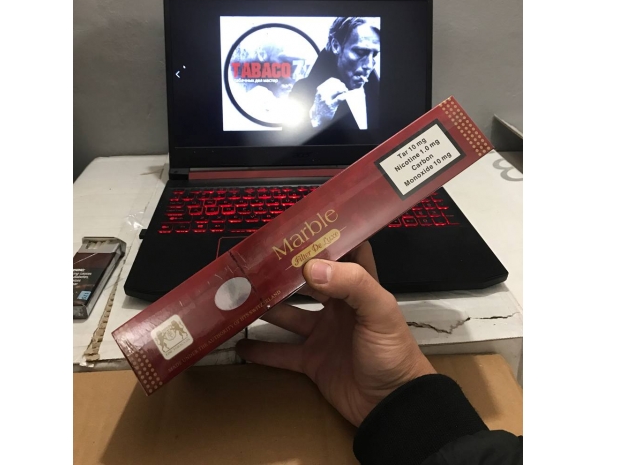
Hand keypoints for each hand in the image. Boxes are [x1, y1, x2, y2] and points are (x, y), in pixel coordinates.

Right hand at [235, 242, 435, 425]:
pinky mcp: (312, 362)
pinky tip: (240, 344)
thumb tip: (309, 266)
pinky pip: (282, 354)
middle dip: (284, 273)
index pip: (344, 254)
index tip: (300, 227)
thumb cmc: (393, 352)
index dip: (326, 239)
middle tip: (255, 261)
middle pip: (307, 283)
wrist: (393, 405)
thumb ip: (351, 283)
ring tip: (240, 296)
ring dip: (266, 307)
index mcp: (359, 288)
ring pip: (288, 315)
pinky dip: (262, 351)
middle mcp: (339, 307)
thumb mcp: (379, 311)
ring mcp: (323, 334)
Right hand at [309, 77, 349, 126]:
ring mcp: (326, 99)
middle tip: (345, 89)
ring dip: (344, 89)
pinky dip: (344, 95)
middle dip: (342, 85)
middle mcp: (322, 93)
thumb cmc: (321, 104)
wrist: (317, 116)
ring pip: (338, 90)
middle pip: (335, 84)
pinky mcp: (331, 105)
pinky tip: (346, 96)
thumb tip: (339, 83)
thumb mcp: (321, 95)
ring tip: (346, 92)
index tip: (341, 84)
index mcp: (320, 89)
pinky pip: (339, 98)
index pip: (331, 80)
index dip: (338, 81)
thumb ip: (328, 88)